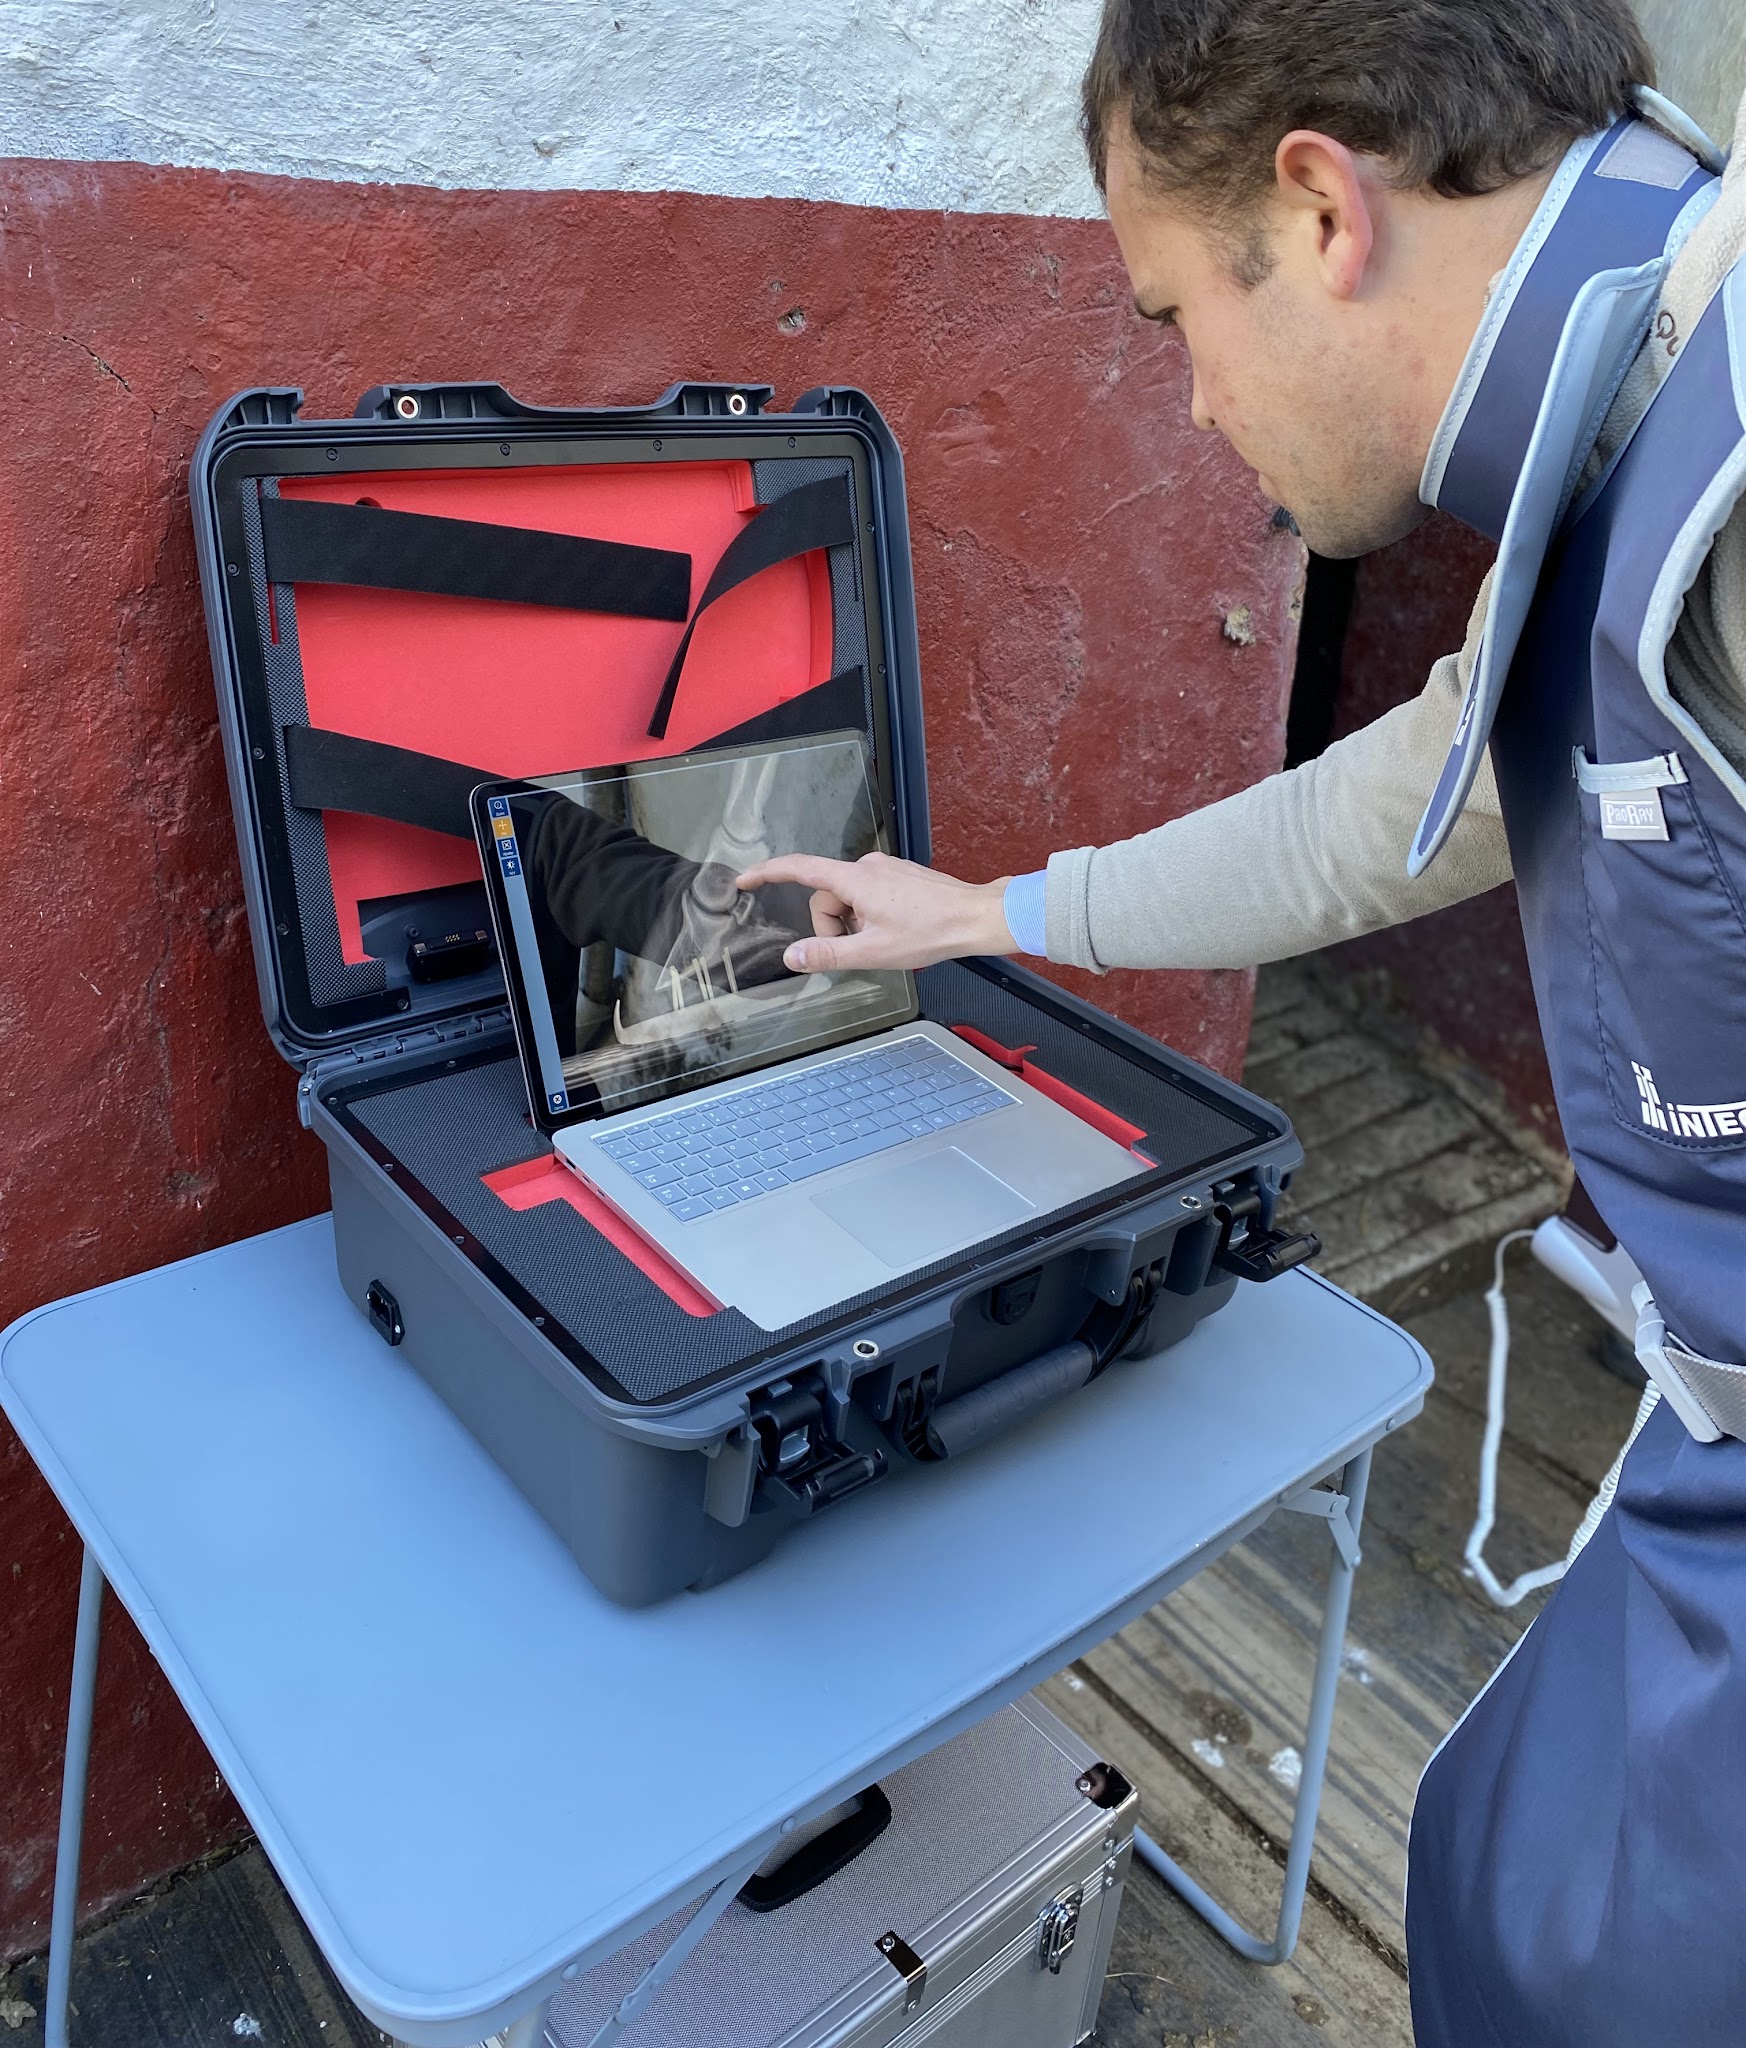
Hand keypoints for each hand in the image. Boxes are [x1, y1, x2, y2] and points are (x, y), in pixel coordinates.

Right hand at [734, 852, 1017, 972]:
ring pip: (847, 900)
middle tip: (861, 948)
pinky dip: (870, 917)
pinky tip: (896, 930)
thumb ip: (828, 954)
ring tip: (885, 940)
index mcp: (854, 880)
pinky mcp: (897, 876)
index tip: (744, 880)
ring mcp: (883, 869)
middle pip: (826, 898)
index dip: (766, 873)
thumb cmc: (931, 932)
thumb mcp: (873, 952)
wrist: (975, 918)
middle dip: (833, 927)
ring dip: (854, 924)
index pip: (798, 869)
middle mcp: (866, 867)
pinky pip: (867, 896)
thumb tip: (793, 956)